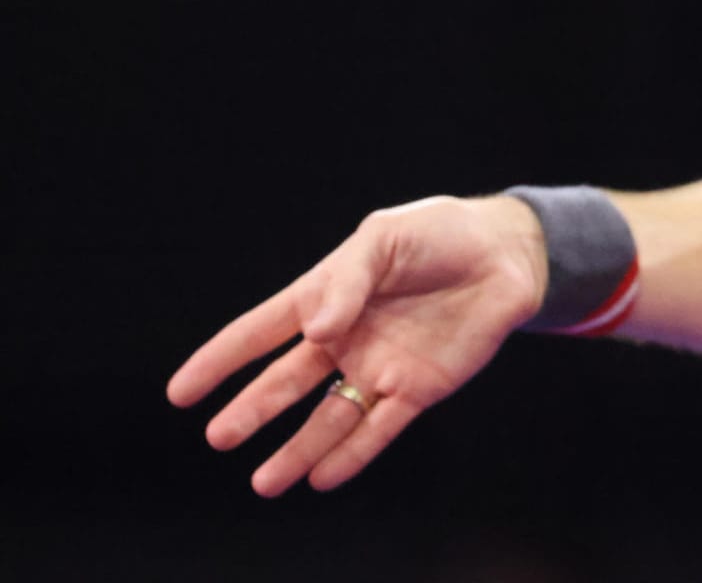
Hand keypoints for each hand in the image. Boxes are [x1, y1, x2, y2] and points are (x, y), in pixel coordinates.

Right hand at [166, 195, 547, 495]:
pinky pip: (379, 427)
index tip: (180, 392)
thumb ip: (348, 282)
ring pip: (329, 417)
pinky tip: (323, 477)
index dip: (221, 360)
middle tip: (218, 437)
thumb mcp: (385, 239)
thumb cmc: (440, 234)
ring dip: (298, 449)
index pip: (261, 331)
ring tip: (265, 482)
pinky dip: (352, 454)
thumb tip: (317, 331)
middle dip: (253, 410)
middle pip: (288, 382)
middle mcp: (347, 338)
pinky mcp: (419, 387)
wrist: (506, 254)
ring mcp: (380, 366)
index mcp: (328, 297)